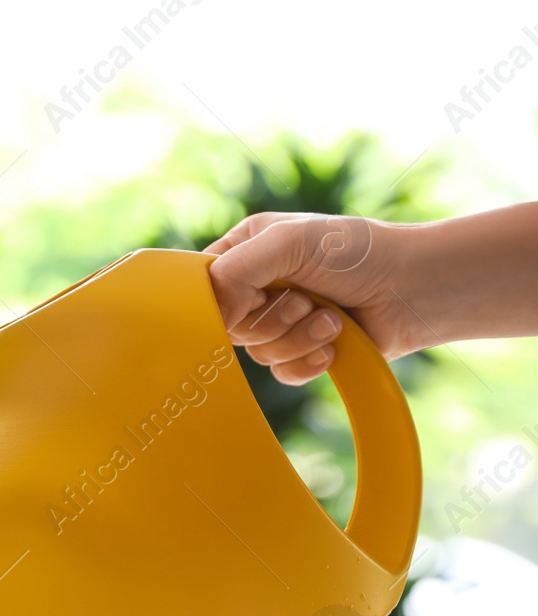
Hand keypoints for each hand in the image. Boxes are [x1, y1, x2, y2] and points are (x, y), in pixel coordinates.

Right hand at [205, 213, 427, 384]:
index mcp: (245, 251)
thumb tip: (213, 317)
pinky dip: (309, 362)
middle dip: (273, 319)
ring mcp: (278, 322)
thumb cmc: (356, 252)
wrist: (414, 288)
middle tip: (305, 300)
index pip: (201, 284)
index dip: (215, 302)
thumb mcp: (288, 242)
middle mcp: (256, 287)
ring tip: (331, 318)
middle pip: (228, 326)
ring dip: (299, 338)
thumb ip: (236, 271)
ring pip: (257, 353)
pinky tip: (333, 344)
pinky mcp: (300, 352)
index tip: (245, 302)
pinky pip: (281, 373)